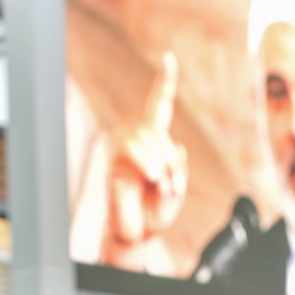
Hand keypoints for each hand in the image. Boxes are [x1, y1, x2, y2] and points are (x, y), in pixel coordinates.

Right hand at [104, 53, 188, 260]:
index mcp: (155, 143)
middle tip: (173, 185)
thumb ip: (179, 169)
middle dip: (171, 158)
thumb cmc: (154, 214)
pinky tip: (153, 179)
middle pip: (158, 128)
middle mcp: (137, 141)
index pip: (158, 107)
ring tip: (162, 185)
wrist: (137, 235)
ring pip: (148, 137)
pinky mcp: (114, 161)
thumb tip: (177, 149)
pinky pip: (134, 150)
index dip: (163, 83)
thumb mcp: (176, 192)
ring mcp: (124, 150)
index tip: (168, 59)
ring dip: (162, 163)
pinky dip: (150, 163)